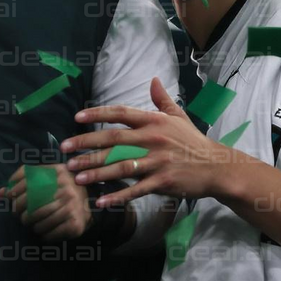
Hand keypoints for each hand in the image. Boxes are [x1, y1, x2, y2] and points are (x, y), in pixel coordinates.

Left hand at [0, 163, 89, 241]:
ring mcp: (71, 205)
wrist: (90, 202)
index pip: (26, 182)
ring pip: (36, 221)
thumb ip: (24, 182)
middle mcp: (66, 187)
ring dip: (31, 225)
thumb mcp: (47, 178)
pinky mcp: (74, 223)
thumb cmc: (61, 190)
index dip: (12, 192)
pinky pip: (48, 234)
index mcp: (58, 172)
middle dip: (20, 212)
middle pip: (28, 203)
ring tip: (34, 223)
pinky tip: (45, 230)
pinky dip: (43, 235)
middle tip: (22, 215)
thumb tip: (0, 193)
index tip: (11, 199)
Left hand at [63, 79, 238, 207]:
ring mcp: (158, 161)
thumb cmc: (193, 141)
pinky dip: (118, 196)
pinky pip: (136, 190)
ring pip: (121, 166)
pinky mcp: (162, 181)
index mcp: (155, 122)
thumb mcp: (179, 117)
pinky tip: (101, 201)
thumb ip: (163, 100)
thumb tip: (153, 79)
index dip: (98, 114)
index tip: (76, 118)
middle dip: (86, 145)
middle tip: (64, 151)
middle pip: (114, 140)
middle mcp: (154, 139)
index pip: (122, 113)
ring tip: (76, 176)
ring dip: (96, 172)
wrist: (216, 166)